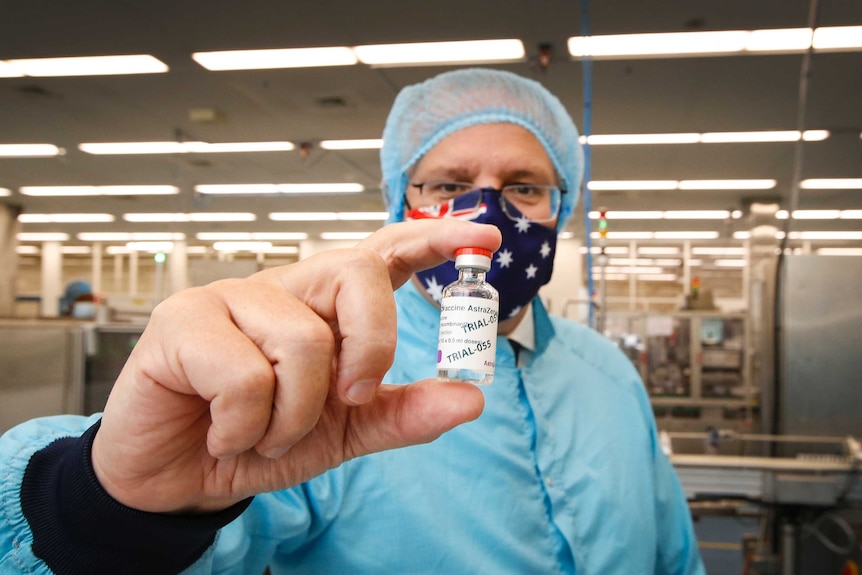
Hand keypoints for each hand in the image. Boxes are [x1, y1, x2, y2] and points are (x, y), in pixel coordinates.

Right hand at [91, 220, 500, 512]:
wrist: (179, 479)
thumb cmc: (259, 440)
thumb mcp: (343, 434)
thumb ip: (402, 414)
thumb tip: (472, 398)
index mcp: (324, 308)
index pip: (382, 255)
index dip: (432, 240)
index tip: (484, 238)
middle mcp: (282, 290)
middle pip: (356, 272)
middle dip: (374, 342)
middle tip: (353, 395)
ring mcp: (230, 297)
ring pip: (304, 342)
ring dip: (293, 416)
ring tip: (260, 432)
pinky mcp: (181, 319)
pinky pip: (246, 377)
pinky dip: (244, 427)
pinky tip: (219, 430)